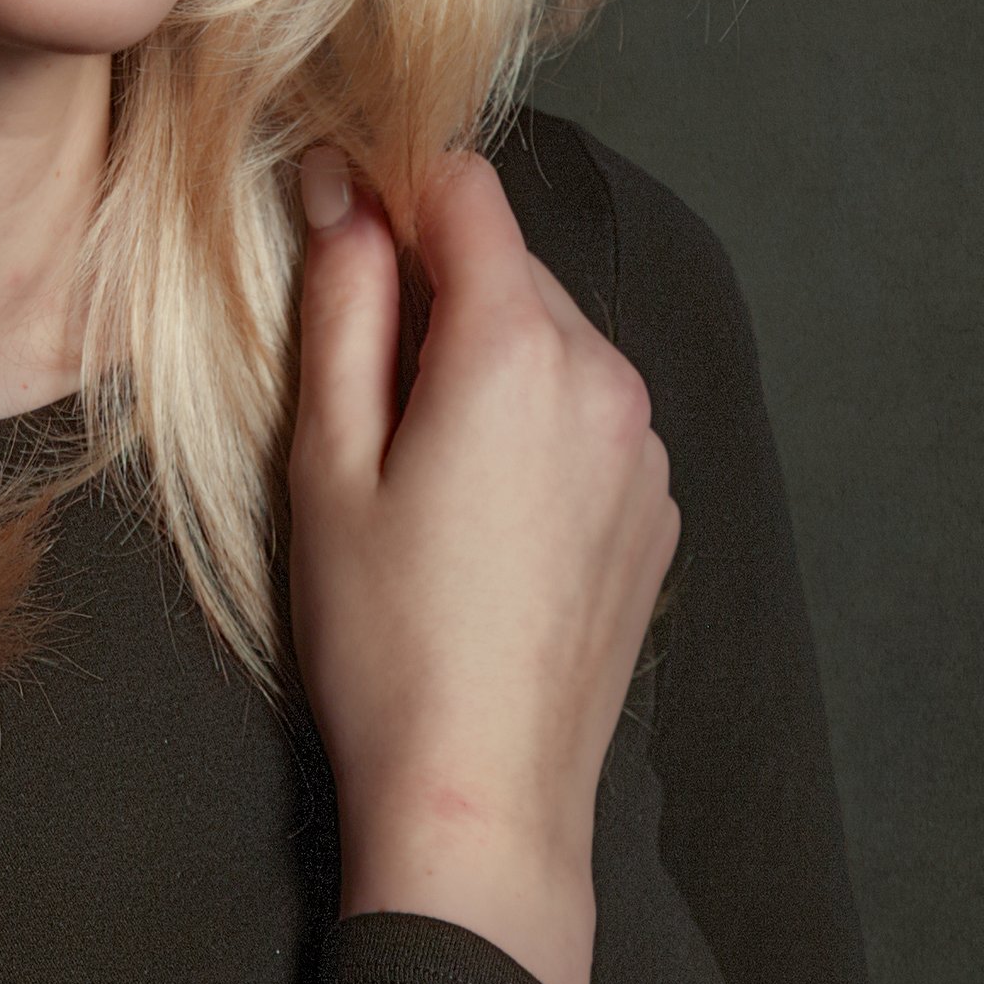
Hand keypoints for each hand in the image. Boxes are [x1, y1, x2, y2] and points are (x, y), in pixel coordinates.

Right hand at [287, 148, 679, 983]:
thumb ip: (341, 308)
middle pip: (510, 267)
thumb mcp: (326, 462)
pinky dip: (531, 425)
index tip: (335, 227)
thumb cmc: (384, 640)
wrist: (482, 795)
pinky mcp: (657, 508)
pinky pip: (587, 416)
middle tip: (356, 385)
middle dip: (432, 289)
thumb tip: (342, 197)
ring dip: (483, 359)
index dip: (390, 188)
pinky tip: (477, 515)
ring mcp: (646, 447)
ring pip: (552, 341)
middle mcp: (606, 377)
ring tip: (416, 467)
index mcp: (518, 349)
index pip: (464, 190)